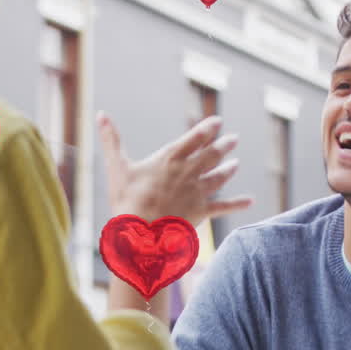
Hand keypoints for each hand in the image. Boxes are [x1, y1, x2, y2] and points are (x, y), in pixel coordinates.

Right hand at [96, 112, 252, 226]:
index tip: (218, 122)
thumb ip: (111, 140)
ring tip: (236, 164)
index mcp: (169, 160)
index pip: (193, 139)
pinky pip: (223, 207)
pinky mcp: (201, 212)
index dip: (207, 129)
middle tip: (234, 138)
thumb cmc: (127, 200)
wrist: (141, 234)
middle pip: (210, 156)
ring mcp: (196, 192)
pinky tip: (250, 201)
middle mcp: (187, 173)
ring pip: (218, 177)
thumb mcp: (117, 167)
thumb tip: (100, 114)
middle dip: (223, 146)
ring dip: (228, 170)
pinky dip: (237, 204)